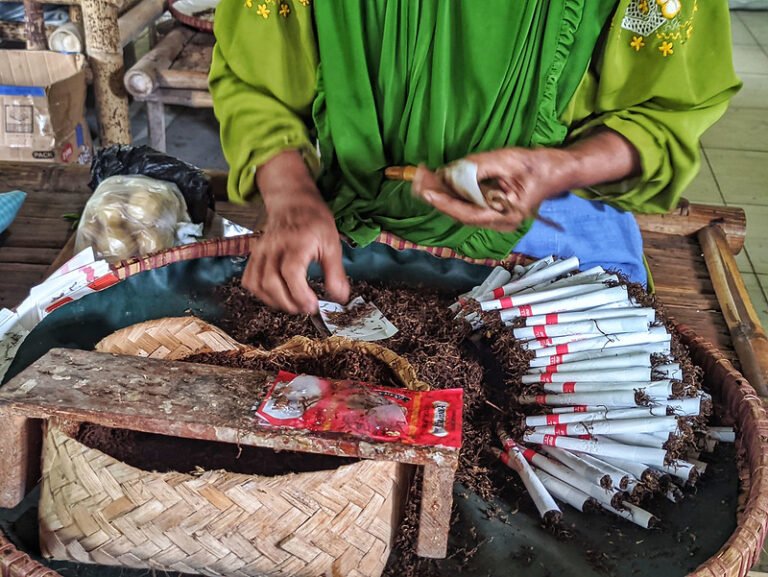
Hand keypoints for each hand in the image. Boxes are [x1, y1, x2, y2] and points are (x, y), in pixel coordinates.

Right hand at [243, 152, 349, 313]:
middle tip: (305, 308)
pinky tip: (276, 295)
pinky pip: (249, 280)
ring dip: (274, 301)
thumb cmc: (314, 222)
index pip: (291, 272)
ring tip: (293, 304)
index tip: (313, 305)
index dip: (300, 294)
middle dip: (288, 302)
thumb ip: (335, 273)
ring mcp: (261, 251)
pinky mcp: (254, 256)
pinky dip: (261, 294)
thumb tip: (340, 297)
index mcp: (297, 242)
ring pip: (258, 284)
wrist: (293, 202)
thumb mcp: (333, 244)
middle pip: (271, 282)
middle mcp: (275, 247)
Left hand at [412, 147, 570, 231]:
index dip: (445, 203)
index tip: (426, 192)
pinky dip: (452, 192)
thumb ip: (480, 167)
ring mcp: (495, 217)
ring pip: (461, 208)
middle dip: (437, 196)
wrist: (559, 171)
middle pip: (460, 213)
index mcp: (507, 215)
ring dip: (441, 193)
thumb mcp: (509, 161)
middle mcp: (499, 221)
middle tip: (416, 180)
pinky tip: (437, 180)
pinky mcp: (491, 209)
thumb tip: (452, 171)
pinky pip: (467, 203)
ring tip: (420, 178)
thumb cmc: (540, 166)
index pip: (468, 213)